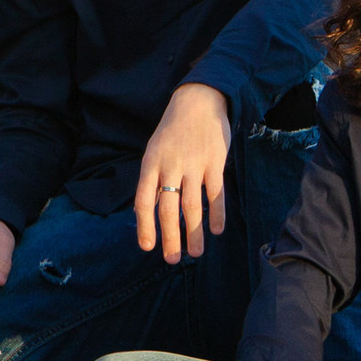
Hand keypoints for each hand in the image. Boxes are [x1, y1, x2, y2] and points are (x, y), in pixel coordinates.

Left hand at [134, 83, 229, 261]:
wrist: (198, 101)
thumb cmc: (173, 131)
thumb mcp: (155, 151)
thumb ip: (152, 181)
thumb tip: (146, 212)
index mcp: (150, 164)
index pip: (143, 201)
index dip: (145, 226)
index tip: (147, 248)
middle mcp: (170, 166)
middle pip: (168, 209)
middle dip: (170, 237)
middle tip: (172, 260)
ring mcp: (193, 164)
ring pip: (192, 205)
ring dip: (195, 232)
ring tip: (196, 252)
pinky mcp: (215, 161)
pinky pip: (215, 193)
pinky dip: (216, 213)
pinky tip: (217, 230)